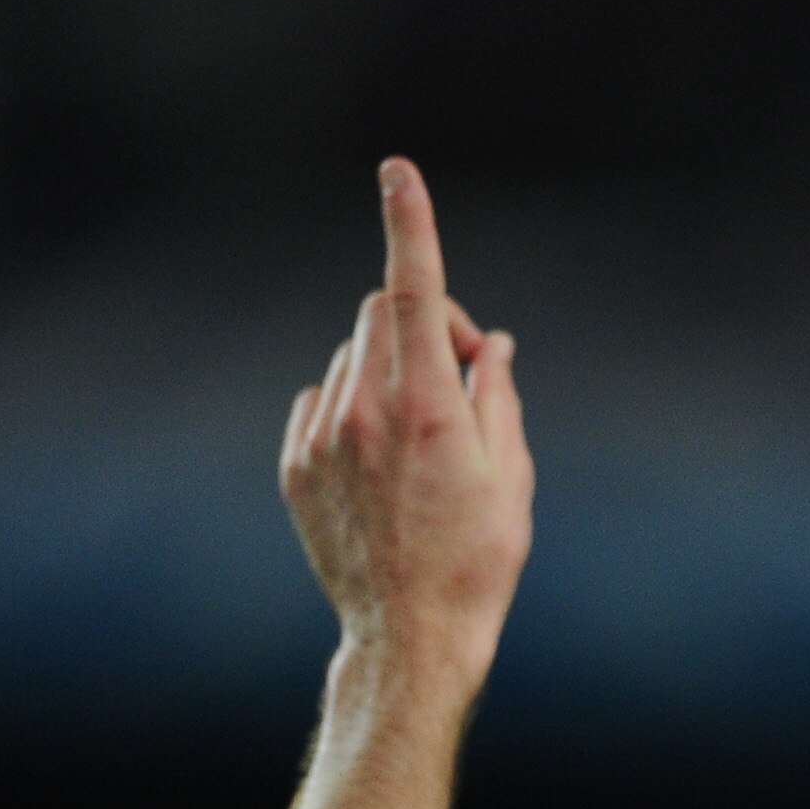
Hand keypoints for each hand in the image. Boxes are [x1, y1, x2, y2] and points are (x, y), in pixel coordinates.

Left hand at [281, 158, 533, 690]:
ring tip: (423, 445)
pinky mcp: (296, 463)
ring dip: (391, 370)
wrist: (410, 637)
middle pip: (386, 312)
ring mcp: (322, 435)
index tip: (398, 171)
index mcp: (428, 407)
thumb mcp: (513, 479)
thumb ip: (499, 396)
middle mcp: (365, 410)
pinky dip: (354, 408)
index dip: (411, 224)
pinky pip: (323, 399)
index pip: (419, 291)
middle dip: (429, 324)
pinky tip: (382, 468)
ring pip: (354, 355)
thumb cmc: (478, 563)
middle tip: (466, 381)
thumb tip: (491, 346)